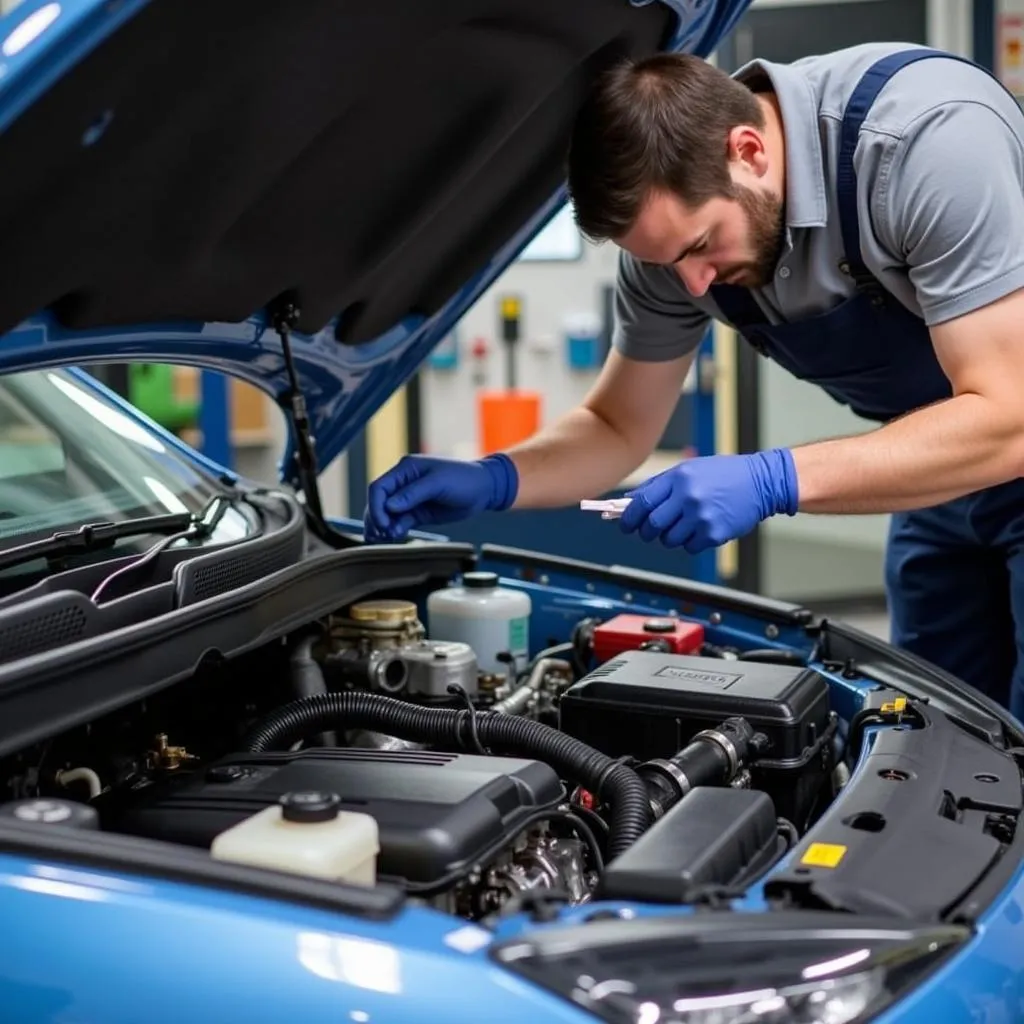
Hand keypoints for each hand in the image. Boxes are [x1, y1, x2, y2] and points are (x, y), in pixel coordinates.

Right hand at [364, 453, 517, 541]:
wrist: (484, 489)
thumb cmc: (464, 479)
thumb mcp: (438, 483)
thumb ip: (412, 494)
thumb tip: (389, 506)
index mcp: (405, 469)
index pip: (379, 487)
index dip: (376, 506)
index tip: (383, 523)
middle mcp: (403, 483)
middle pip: (379, 502)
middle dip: (377, 518)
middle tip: (383, 534)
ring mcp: (409, 499)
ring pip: (386, 514)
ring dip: (383, 526)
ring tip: (387, 537)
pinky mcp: (417, 512)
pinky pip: (399, 521)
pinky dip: (394, 529)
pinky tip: (396, 535)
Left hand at [619, 449, 797, 552]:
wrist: (761, 482)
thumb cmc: (723, 474)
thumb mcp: (689, 469)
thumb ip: (659, 485)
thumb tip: (631, 501)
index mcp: (679, 478)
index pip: (643, 503)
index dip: (629, 517)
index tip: (625, 524)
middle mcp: (689, 497)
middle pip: (652, 525)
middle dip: (646, 532)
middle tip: (649, 531)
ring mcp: (702, 517)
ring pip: (669, 540)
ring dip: (670, 537)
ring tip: (683, 524)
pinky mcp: (715, 534)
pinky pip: (689, 547)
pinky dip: (690, 542)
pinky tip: (701, 528)